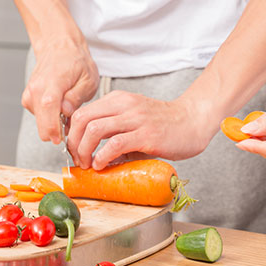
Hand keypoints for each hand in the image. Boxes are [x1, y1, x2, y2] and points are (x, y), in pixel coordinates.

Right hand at [23, 36, 98, 143]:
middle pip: (41, 123)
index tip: (61, 140)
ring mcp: (30, 95)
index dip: (54, 128)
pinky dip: (50, 117)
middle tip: (74, 125)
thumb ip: (76, 97)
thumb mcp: (87, 79)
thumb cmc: (75, 62)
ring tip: (69, 110)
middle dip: (57, 131)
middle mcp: (36, 89)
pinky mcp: (28, 99)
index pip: (48, 109)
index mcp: (52, 83)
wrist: (58, 48)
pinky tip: (60, 107)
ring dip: (55, 124)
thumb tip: (66, 112)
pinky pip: (39, 117)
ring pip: (41, 123)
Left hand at [66, 91, 212, 169]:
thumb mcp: (134, 121)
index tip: (74, 150)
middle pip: (82, 119)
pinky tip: (102, 165)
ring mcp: (135, 119)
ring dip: (85, 151)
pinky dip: (102, 157)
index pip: (82, 113)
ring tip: (89, 164)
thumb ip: (113, 133)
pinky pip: (115, 144)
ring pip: (94, 130)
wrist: (193, 122)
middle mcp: (124, 105)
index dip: (72, 134)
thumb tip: (93, 156)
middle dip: (74, 143)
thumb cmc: (164, 125)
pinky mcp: (146, 134)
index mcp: (118, 100)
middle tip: (78, 160)